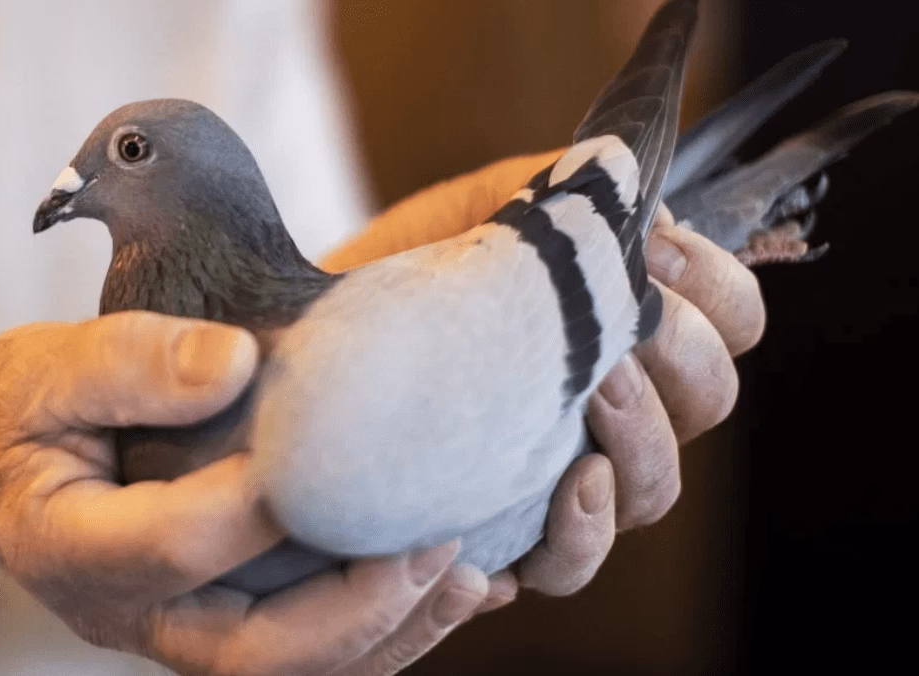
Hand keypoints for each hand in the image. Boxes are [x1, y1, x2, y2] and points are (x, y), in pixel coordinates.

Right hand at [0, 312, 490, 674]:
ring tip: (467, 580)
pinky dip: (378, 631)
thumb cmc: (22, 407)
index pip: (177, 544)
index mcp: (70, 547)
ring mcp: (173, 628)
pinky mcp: (213, 619)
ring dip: (385, 634)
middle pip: (252, 653)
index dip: (262, 508)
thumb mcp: (50, 367)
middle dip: (357, 608)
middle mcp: (126, 613)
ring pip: (290, 669)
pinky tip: (444, 589)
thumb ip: (130, 362)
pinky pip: (302, 651)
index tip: (347, 453)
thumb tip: (238, 364)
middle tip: (438, 547)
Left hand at [323, 150, 764, 600]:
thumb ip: (563, 198)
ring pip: (655, 488)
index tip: (657, 259)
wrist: (311, 331)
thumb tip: (643, 203)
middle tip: (616, 330)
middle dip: (679, 359)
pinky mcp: (507, 528)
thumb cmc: (403, 267)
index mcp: (624, 326)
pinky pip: (573, 562)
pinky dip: (578, 534)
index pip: (731, 320)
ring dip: (639, 439)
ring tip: (586, 391)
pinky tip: (560, 489)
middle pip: (709, 401)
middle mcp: (613, 405)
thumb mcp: (481, 209)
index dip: (718, 292)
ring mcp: (566, 471)